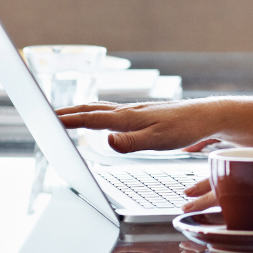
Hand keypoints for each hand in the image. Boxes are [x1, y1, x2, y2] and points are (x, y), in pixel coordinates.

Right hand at [56, 98, 232, 152]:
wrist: (206, 116)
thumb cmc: (184, 128)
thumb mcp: (158, 141)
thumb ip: (131, 143)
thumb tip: (105, 141)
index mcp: (128, 117)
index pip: (91, 117)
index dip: (68, 119)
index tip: (46, 119)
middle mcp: (128, 112)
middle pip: (92, 109)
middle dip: (69, 112)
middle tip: (47, 115)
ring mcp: (135, 112)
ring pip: (101, 109)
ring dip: (81, 112)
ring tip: (65, 116)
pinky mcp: (142, 116)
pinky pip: (112, 113)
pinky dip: (96, 115)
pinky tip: (99, 121)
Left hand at [182, 153, 252, 214]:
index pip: (244, 171)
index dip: (220, 179)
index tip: (198, 185)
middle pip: (238, 180)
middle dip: (209, 190)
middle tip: (185, 198)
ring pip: (243, 191)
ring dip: (216, 201)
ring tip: (192, 206)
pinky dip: (244, 212)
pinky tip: (229, 219)